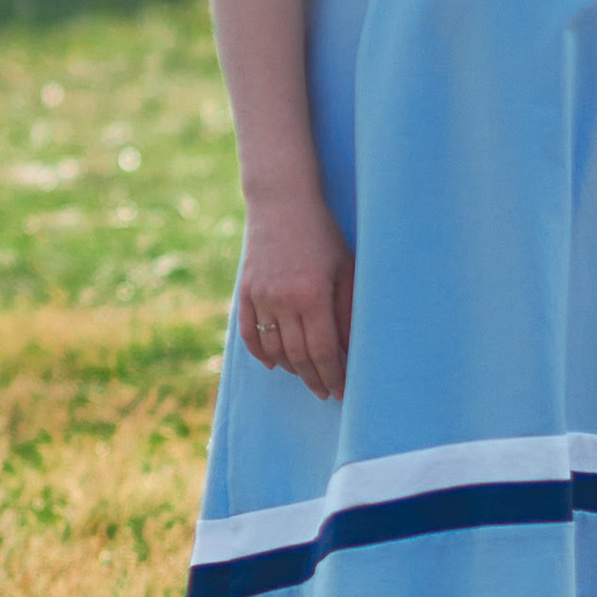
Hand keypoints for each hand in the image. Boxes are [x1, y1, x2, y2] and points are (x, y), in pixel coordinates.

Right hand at [239, 188, 353, 401]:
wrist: (282, 203)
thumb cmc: (323, 234)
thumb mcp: (345, 268)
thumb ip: (348, 310)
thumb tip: (351, 349)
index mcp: (311, 295)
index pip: (323, 350)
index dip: (334, 374)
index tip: (343, 391)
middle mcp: (282, 300)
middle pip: (298, 355)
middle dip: (315, 379)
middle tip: (327, 393)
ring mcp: (260, 296)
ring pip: (274, 348)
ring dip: (291, 369)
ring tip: (307, 378)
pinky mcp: (245, 291)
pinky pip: (249, 333)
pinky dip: (261, 353)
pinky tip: (275, 365)